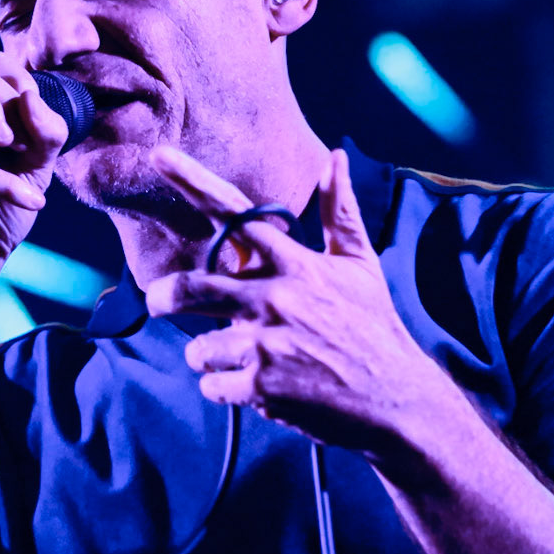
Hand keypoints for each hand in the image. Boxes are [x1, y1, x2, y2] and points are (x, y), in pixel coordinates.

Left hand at [144, 147, 439, 453]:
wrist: (396, 397)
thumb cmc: (374, 326)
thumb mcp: (360, 264)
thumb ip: (340, 210)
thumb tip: (336, 156)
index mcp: (296, 264)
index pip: (235, 216)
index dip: (192, 183)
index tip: (157, 156)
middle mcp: (275, 298)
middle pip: (190, 288)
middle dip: (163, 297)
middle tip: (160, 302)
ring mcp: (266, 343)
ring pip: (198, 349)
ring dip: (210, 357)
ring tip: (246, 359)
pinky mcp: (262, 386)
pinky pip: (212, 386)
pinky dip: (227, 389)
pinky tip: (260, 387)